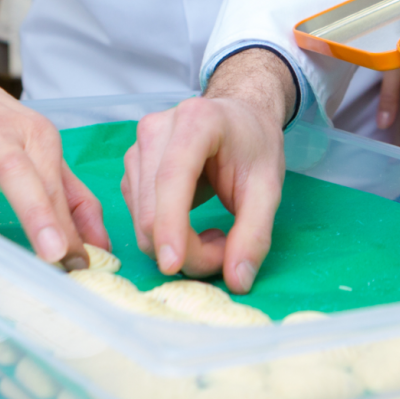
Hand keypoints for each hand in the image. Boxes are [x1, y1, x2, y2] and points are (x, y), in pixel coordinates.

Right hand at [0, 49, 107, 267]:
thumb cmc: (2, 128)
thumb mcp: (43, 154)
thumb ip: (73, 200)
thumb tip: (99, 249)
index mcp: (38, 140)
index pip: (54, 188)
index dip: (66, 228)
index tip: (76, 264)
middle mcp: (4, 136)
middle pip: (22, 173)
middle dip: (39, 212)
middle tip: (52, 249)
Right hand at [123, 48, 291, 293]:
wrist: (239, 117)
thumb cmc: (254, 145)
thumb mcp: (268, 188)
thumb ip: (255, 233)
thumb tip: (237, 281)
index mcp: (196, 121)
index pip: (172, 180)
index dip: (170, 225)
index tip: (174, 265)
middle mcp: (155, 130)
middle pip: (151, 210)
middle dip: (186, 249)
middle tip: (227, 253)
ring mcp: (136, 149)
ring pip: (141, 221)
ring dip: (177, 246)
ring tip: (216, 235)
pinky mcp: (131, 170)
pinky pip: (139, 219)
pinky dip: (165, 237)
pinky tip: (192, 226)